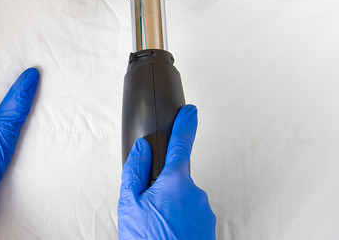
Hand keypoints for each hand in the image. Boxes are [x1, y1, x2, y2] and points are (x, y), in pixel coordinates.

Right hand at [118, 105, 215, 239]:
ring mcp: (205, 214)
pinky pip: (191, 218)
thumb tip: (143, 150)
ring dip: (170, 210)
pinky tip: (167, 235)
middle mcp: (196, 194)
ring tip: (156, 229)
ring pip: (183, 201)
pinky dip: (179, 224)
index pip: (181, 144)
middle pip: (176, 181)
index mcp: (176, 182)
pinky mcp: (209, 230)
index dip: (186, 124)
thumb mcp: (130, 204)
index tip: (190, 111)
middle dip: (162, 190)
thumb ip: (135, 171)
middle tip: (147, 212)